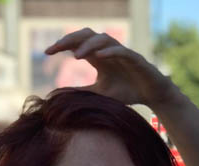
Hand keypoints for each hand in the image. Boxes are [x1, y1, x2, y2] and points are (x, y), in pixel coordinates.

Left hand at [44, 28, 177, 108]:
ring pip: (103, 39)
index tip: (47, 52)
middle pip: (87, 35)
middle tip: (55, 48)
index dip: (62, 45)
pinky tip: (99, 56)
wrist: (152, 96)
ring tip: (76, 56)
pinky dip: (110, 52)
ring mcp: (122, 53)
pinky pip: (122, 51)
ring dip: (88, 45)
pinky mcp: (136, 59)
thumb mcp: (99, 94)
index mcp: (99, 57)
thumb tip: (58, 96)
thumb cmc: (126, 92)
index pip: (77, 44)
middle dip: (70, 39)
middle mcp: (108, 51)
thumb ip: (81, 92)